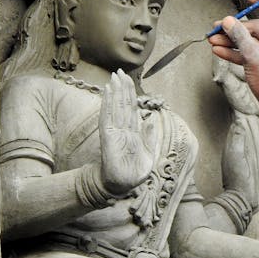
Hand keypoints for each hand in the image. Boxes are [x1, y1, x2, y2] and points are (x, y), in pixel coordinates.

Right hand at [100, 70, 155, 194]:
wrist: (122, 186)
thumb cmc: (135, 172)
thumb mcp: (148, 154)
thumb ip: (150, 137)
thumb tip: (151, 120)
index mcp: (133, 131)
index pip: (132, 108)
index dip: (130, 94)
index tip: (128, 79)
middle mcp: (123, 128)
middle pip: (123, 103)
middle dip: (122, 87)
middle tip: (120, 71)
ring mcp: (114, 131)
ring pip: (115, 106)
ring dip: (114, 91)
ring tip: (114, 77)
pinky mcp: (108, 136)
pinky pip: (107, 116)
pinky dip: (107, 103)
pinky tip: (107, 92)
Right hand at [208, 0, 258, 129]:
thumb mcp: (253, 56)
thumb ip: (239, 36)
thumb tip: (228, 21)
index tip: (249, 0)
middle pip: (257, 27)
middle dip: (235, 28)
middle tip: (217, 28)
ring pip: (250, 41)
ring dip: (231, 41)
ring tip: (212, 40)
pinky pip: (250, 53)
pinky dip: (236, 52)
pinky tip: (219, 51)